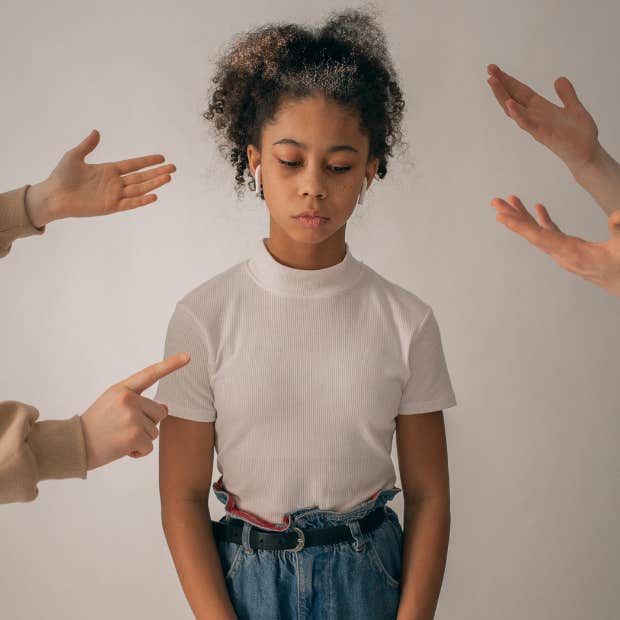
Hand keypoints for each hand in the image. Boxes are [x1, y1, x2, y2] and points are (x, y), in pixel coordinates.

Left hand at [27, 129, 176, 225]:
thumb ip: (88, 145)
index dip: (147, 161)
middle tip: (173, 168)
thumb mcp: (74, 156)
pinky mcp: (111, 207)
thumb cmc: (61, 176)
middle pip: (141, 177)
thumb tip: (97, 132)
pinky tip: (154, 196)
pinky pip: (130, 203)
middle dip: (157, 172)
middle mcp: (115, 183)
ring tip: (168, 177)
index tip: (162, 158)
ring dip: (154, 184)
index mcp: (108, 170)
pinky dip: (142, 200)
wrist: (54, 196)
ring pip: (140, 189)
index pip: (134, 165)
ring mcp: (114, 195)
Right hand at [79, 352, 189, 469]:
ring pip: (155, 431)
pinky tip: (121, 449)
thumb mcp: (113, 404)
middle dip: (147, 423)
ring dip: (141, 439)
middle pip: (159, 412)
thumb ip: (139, 403)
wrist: (73, 444)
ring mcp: (132, 417)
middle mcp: (128, 399)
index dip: (171, 364)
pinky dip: (138, 452)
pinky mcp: (134, 436)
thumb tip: (166, 409)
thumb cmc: (95, 425)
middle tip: (123, 428)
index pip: (150, 374)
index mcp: (122, 389)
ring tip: (119, 437)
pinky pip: (149, 447)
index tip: (188, 356)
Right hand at [486, 64, 600, 176]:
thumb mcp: (574, 108)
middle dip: (501, 84)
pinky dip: (518, 114)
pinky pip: (527, 124)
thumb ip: (566, 94)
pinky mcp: (543, 135)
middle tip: (489, 69)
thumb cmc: (579, 135)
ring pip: (514, 109)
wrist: (587, 154)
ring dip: (502, 95)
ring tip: (492, 81)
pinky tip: (510, 103)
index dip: (509, 80)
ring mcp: (536, 125)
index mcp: (540, 108)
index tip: (496, 69)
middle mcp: (534, 116)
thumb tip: (559, 78)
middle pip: (513, 97)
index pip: (520, 91)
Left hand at [491, 195, 619, 296]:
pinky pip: (550, 234)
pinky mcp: (569, 250)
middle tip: (495, 202)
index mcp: (571, 254)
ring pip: (538, 233)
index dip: (520, 226)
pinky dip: (542, 221)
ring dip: (524, 216)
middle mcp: (562, 254)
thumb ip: (619, 230)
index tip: (501, 217)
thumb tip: (615, 215)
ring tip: (511, 200)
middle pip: (531, 234)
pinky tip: (538, 208)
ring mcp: (563, 253)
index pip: (539, 238)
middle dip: (513, 217)